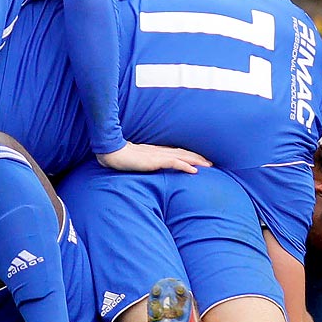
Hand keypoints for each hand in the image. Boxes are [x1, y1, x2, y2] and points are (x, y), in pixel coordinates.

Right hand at [96, 142, 210, 173]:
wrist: (110, 152)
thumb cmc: (119, 157)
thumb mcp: (134, 160)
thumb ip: (142, 162)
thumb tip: (147, 166)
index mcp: (154, 151)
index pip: (176, 152)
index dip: (189, 155)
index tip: (200, 159)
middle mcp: (158, 151)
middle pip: (183, 153)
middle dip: (198, 157)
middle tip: (212, 163)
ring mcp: (157, 155)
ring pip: (182, 156)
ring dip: (196, 161)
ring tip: (209, 165)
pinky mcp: (154, 160)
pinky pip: (173, 163)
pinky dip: (185, 166)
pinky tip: (194, 170)